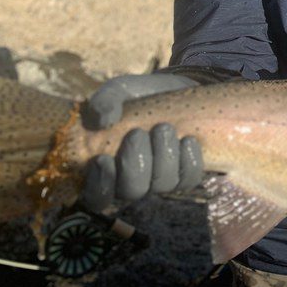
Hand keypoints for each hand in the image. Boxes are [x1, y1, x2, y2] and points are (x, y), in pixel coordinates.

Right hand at [81, 73, 204, 211]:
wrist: (173, 91)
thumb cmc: (136, 97)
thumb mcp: (117, 92)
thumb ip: (104, 101)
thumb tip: (103, 119)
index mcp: (106, 170)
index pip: (97, 196)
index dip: (100, 184)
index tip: (103, 158)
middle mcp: (132, 181)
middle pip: (132, 191)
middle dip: (135, 165)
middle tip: (137, 134)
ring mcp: (160, 179)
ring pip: (162, 185)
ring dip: (164, 157)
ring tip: (164, 127)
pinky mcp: (185, 172)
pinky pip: (188, 178)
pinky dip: (189, 161)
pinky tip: (188, 140)